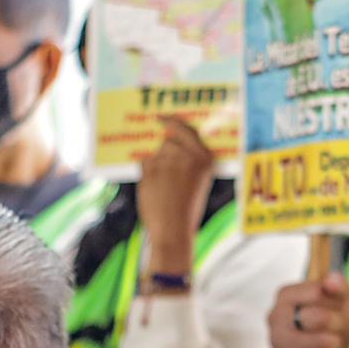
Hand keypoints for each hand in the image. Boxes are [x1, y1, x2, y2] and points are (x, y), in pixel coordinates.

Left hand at [137, 118, 216, 269]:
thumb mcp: (198, 183)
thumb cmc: (186, 210)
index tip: (161, 118)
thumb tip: (168, 144)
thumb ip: (189, 162)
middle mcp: (187, 157)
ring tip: (163, 187)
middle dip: (165, 155)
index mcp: (204, 160)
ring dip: (156, 166)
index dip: (172, 121)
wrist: (173, 230)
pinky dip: (146, 174)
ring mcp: (168, 162)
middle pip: (168, 142)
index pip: (187, 130)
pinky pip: (144, 163)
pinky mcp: (150, 169)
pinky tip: (154, 189)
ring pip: (155, 154)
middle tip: (167, 175)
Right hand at [268, 273, 348, 347]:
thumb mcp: (340, 297)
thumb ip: (339, 284)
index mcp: (286, 295)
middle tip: (338, 326)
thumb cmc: (332, 317)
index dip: (336, 301)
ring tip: (334, 342)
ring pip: (319, 344)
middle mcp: (274, 317)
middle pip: (317, 318)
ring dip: (335, 344)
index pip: (317, 293)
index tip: (338, 305)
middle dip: (337, 323)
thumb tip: (332, 282)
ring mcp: (276, 342)